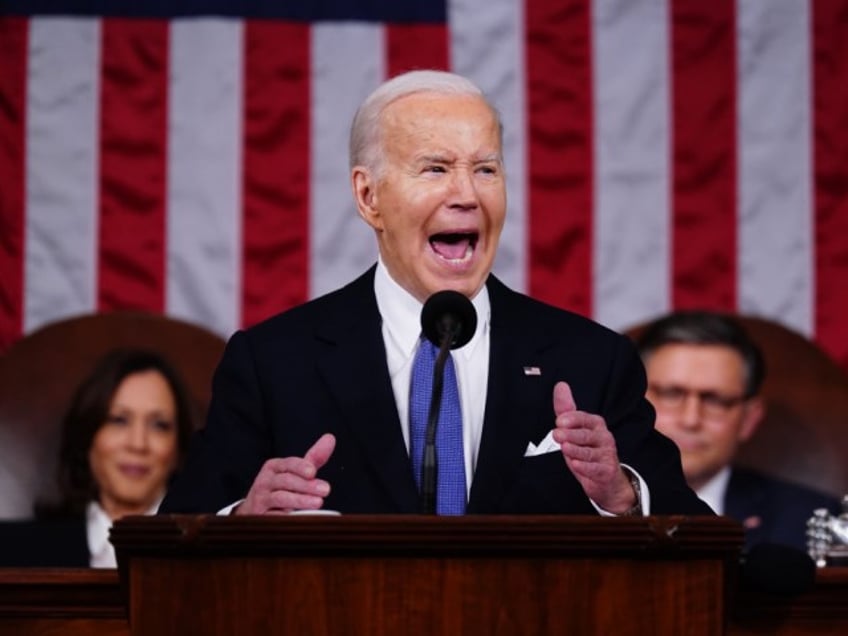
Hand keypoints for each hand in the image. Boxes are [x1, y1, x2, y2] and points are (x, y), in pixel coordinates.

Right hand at [235, 433, 335, 514]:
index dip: (300, 466)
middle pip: (287, 481)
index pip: (288, 464)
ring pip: (281, 498)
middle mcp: (265, 481)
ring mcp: (261, 499)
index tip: (313, 471)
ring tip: (318, 503)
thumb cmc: (280, 488)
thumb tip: (330, 438)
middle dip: (307, 485)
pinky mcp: (260, 516)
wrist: (254, 510)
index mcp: (274, 467)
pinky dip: (287, 516)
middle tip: (325, 490)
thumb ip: (313, 458)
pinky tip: (300, 517)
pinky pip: (274, 516)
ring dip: (300, 500)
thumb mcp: (295, 472)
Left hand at [550, 381, 635, 513]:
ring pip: (589, 452)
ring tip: (565, 448)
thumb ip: (566, 409)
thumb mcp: (575, 429)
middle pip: (585, 435)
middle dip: (570, 434)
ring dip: (576, 450)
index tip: (559, 421)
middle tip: (557, 434)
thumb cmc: (588, 450)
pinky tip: (576, 465)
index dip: (572, 419)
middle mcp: (604, 437)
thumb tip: (560, 385)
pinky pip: (595, 469)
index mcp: (595, 424)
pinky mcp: (607, 471)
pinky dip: (585, 467)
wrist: (606, 478)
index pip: (584, 418)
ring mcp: (607, 454)